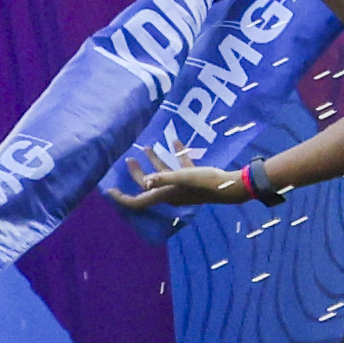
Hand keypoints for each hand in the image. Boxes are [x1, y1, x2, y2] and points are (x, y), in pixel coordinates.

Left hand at [108, 145, 265, 212]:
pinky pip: (181, 167)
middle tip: (128, 159)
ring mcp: (183, 187)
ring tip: (146, 146)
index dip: (123, 198)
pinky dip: (177, 156)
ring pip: (164, 174)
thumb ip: (165, 178)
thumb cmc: (208, 182)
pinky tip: (176, 141)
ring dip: (155, 161)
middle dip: (136, 173)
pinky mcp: (195, 179)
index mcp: (165, 195)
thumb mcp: (185, 177)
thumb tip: (145, 183)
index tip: (109, 190)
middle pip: (148, 185)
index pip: (139, 201)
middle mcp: (171, 193)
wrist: (233, 186)